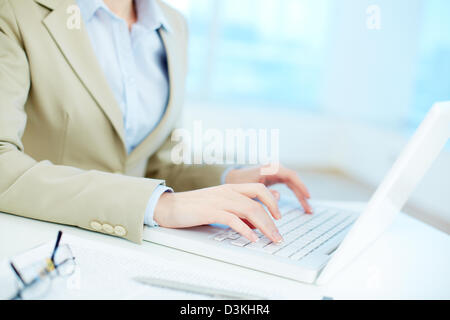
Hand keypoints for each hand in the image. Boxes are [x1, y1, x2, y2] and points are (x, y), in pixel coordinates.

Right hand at [154, 184, 283, 242]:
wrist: (169, 206)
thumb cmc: (194, 208)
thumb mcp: (220, 205)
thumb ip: (240, 206)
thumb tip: (262, 211)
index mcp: (231, 188)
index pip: (259, 189)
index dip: (273, 202)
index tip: (279, 217)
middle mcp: (227, 191)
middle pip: (258, 202)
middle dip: (272, 220)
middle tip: (278, 236)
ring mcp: (219, 200)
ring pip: (249, 209)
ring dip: (264, 226)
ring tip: (271, 239)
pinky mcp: (210, 211)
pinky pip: (232, 219)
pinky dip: (245, 229)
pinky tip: (251, 239)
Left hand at [225, 165, 312, 213]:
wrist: (233, 177)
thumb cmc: (240, 181)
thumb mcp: (251, 187)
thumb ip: (263, 192)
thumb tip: (278, 196)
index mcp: (271, 168)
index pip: (290, 176)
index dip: (300, 186)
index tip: (307, 196)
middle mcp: (276, 169)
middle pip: (294, 181)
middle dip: (302, 195)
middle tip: (309, 209)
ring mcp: (277, 173)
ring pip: (293, 185)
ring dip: (300, 196)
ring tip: (308, 210)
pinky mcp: (276, 178)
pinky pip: (289, 186)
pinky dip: (295, 195)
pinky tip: (301, 204)